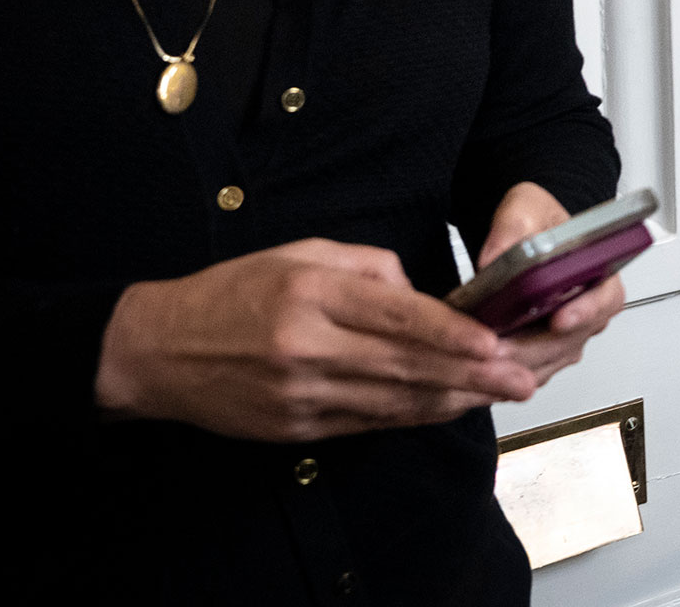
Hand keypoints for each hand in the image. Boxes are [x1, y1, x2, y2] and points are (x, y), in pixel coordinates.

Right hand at [95, 238, 536, 441]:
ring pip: (393, 400)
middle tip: (519, 376)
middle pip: (405, 364)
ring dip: (452, 399)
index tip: (494, 341)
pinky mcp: (296, 426)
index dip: (452, 333)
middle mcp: (308, 347)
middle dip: (471, 373)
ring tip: (498, 393)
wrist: (159, 350)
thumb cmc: (234, 291)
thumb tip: (420, 291)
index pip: (397, 316)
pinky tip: (446, 408)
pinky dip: (413, 416)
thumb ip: (369, 267)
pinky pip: (368, 421)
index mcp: (312, 295)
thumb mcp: (301, 252)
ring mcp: (301, 394)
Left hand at [477, 181, 626, 385]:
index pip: (605, 298)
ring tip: (484, 359)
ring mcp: (570, 332)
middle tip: (499, 349)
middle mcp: (590, 306)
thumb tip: (492, 259)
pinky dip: (509, 372)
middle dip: (533, 348)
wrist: (525, 233)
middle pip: (572, 339)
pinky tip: (484, 364)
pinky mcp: (547, 349)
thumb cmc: (537, 219)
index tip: (559, 319)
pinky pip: (534, 369)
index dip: (584, 312)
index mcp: (600, 270)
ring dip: (518, 365)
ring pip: (551, 361)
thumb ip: (512, 227)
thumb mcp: (525, 206)